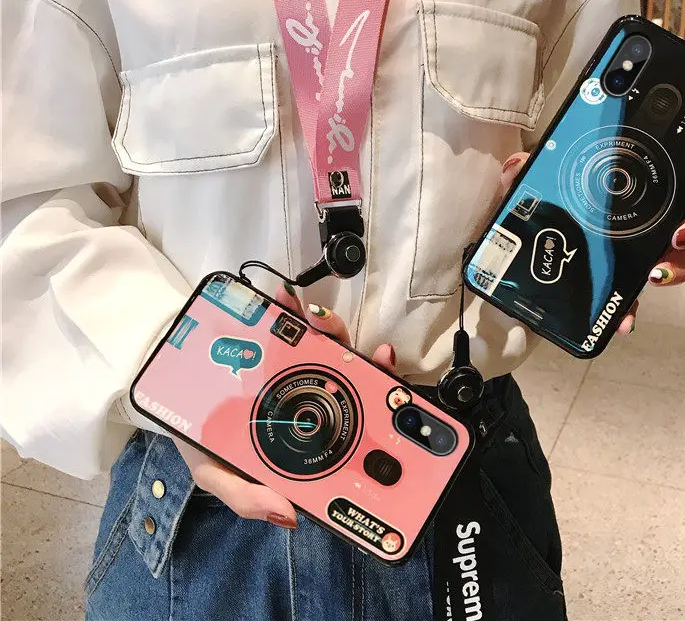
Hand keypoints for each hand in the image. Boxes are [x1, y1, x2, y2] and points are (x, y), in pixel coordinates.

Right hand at [172, 283, 395, 527]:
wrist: (163, 393)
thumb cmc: (197, 438)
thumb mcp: (215, 475)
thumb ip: (245, 497)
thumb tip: (290, 516)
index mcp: (303, 433)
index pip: (350, 423)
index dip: (377, 410)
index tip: (392, 397)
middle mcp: (305, 397)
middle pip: (346, 376)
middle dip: (361, 359)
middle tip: (370, 353)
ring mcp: (291, 366)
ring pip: (322, 345)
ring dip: (326, 326)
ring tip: (314, 315)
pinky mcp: (271, 341)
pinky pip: (288, 323)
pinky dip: (291, 309)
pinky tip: (287, 299)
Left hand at [500, 153, 684, 335]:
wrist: (500, 283)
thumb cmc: (514, 231)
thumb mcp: (514, 198)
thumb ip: (519, 178)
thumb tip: (519, 166)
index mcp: (608, 190)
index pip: (659, 173)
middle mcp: (624, 220)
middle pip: (679, 214)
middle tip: (681, 233)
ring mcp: (621, 256)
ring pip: (668, 257)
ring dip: (676, 266)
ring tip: (657, 274)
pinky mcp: (608, 288)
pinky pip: (631, 298)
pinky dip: (631, 308)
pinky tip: (625, 319)